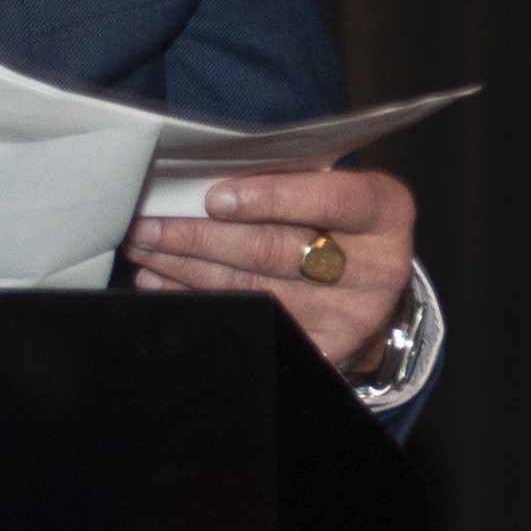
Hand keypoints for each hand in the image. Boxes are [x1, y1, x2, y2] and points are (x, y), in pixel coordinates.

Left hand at [123, 165, 418, 373]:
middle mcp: (376, 269)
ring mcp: (349, 317)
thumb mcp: (333, 189)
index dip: (271, 198)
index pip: (330, 200)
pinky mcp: (321, 350)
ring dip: (186, 267)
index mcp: (385, 213)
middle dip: (201, 236)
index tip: (214, 198)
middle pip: (276, 251)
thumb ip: (290, 180)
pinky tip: (162, 282)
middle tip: (148, 224)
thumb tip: (203, 180)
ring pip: (253, 290)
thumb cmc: (339, 222)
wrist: (371, 286)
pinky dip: (197, 297)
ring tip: (145, 247)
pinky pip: (246, 321)